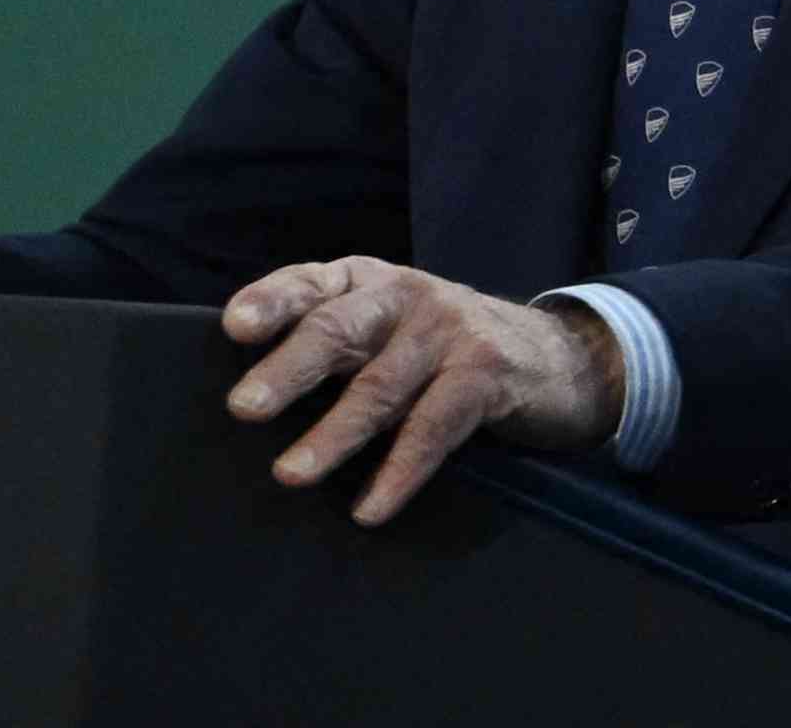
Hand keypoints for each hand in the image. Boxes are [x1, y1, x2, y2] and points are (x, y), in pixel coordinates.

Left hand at [218, 255, 618, 523]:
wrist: (555, 356)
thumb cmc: (441, 351)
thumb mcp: (386, 332)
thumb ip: (332, 347)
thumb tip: (250, 401)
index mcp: (368, 283)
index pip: (312, 283)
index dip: (273, 301)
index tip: (235, 328)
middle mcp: (405, 296)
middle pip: (339, 328)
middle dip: (290, 368)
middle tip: (245, 407)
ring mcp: (448, 331)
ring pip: (381, 384)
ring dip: (335, 432)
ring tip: (292, 472)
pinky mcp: (484, 372)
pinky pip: (434, 426)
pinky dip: (400, 471)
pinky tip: (371, 508)